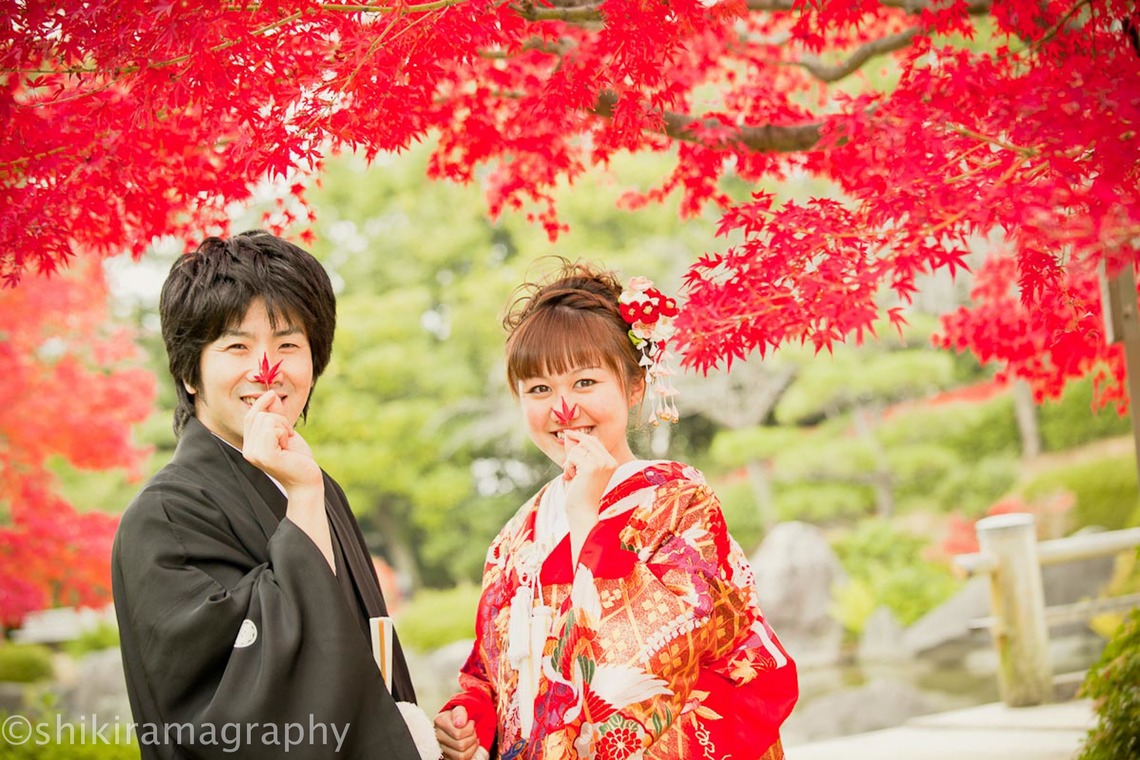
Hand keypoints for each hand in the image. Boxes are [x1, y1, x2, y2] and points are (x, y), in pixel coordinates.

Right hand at [242, 390, 320, 491]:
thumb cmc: (298, 458)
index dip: (260, 403)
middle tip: (288, 437)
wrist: (306, 480)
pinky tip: (287, 445)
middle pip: (260, 415)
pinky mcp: (265, 456)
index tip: (272, 394)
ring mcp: (254, 454)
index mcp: (250, 446)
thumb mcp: (285, 432)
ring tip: (287, 442)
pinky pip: (272, 429)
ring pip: (267, 420)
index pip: (250, 417)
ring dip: (283, 427)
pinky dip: (284, 433)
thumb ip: (276, 415)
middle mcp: (248, 450)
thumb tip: (271, 394)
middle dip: (280, 420)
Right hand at [434, 706, 479, 759]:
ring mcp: (441, 748)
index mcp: (440, 722)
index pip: (458, 733)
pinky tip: (470, 745)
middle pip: (460, 745)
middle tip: (473, 731)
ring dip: (471, 746)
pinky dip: (469, 753)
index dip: (469, 729)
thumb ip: (460, 713)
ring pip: (461, 755)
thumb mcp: (460, 709)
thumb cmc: (458, 716)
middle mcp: (438, 736)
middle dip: (472, 737)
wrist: (456, 722)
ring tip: (472, 737)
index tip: (470, 722)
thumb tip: (459, 723)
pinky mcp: (447, 757)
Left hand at [561, 430, 616, 560]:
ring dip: (569, 462)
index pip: (594, 441)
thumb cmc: (580, 495)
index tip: (568, 433)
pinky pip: (573, 456)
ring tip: (572, 476)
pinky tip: (571, 478)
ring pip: (578, 449)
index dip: (580, 437)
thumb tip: (569, 434)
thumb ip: (575, 452)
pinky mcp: (592, 467)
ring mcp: (602, 463)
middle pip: (586, 441)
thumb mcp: (578, 470)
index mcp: (611, 462)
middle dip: (573, 452)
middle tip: (569, 469)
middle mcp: (609, 461)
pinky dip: (567, 466)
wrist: (583, 513)